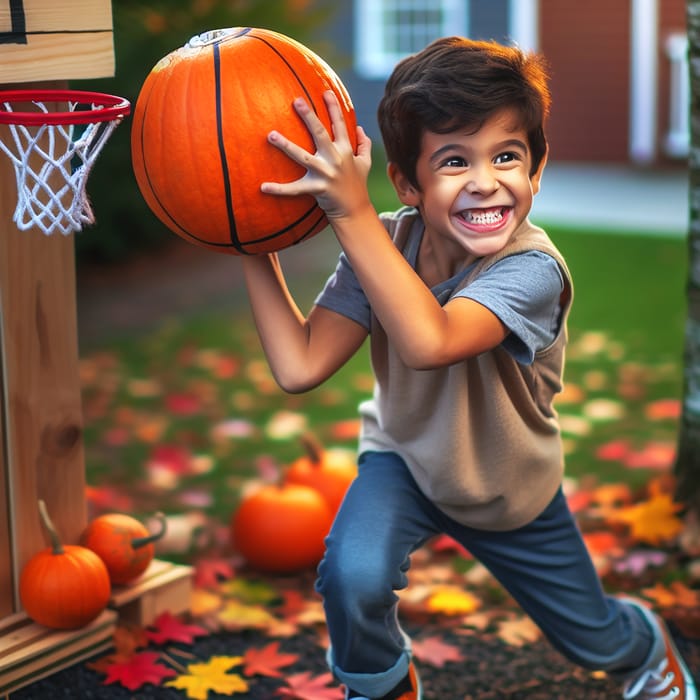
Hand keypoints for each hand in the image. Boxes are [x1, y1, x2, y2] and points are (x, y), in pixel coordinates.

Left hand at [261, 90, 372, 220]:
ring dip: (286, 145)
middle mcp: (335, 159)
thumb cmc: (357, 185)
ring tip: (270, 135)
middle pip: (320, 134)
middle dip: (309, 116)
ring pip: (303, 157)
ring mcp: (326, 174)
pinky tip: (263, 187)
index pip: (339, 125)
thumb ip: (364, 145)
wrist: (355, 211)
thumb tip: (359, 127)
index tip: (326, 92)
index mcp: (345, 151)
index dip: (334, 108)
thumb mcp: (365, 164)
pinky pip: (294, 189)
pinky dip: (279, 189)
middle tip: (296, 100)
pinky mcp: (317, 189)